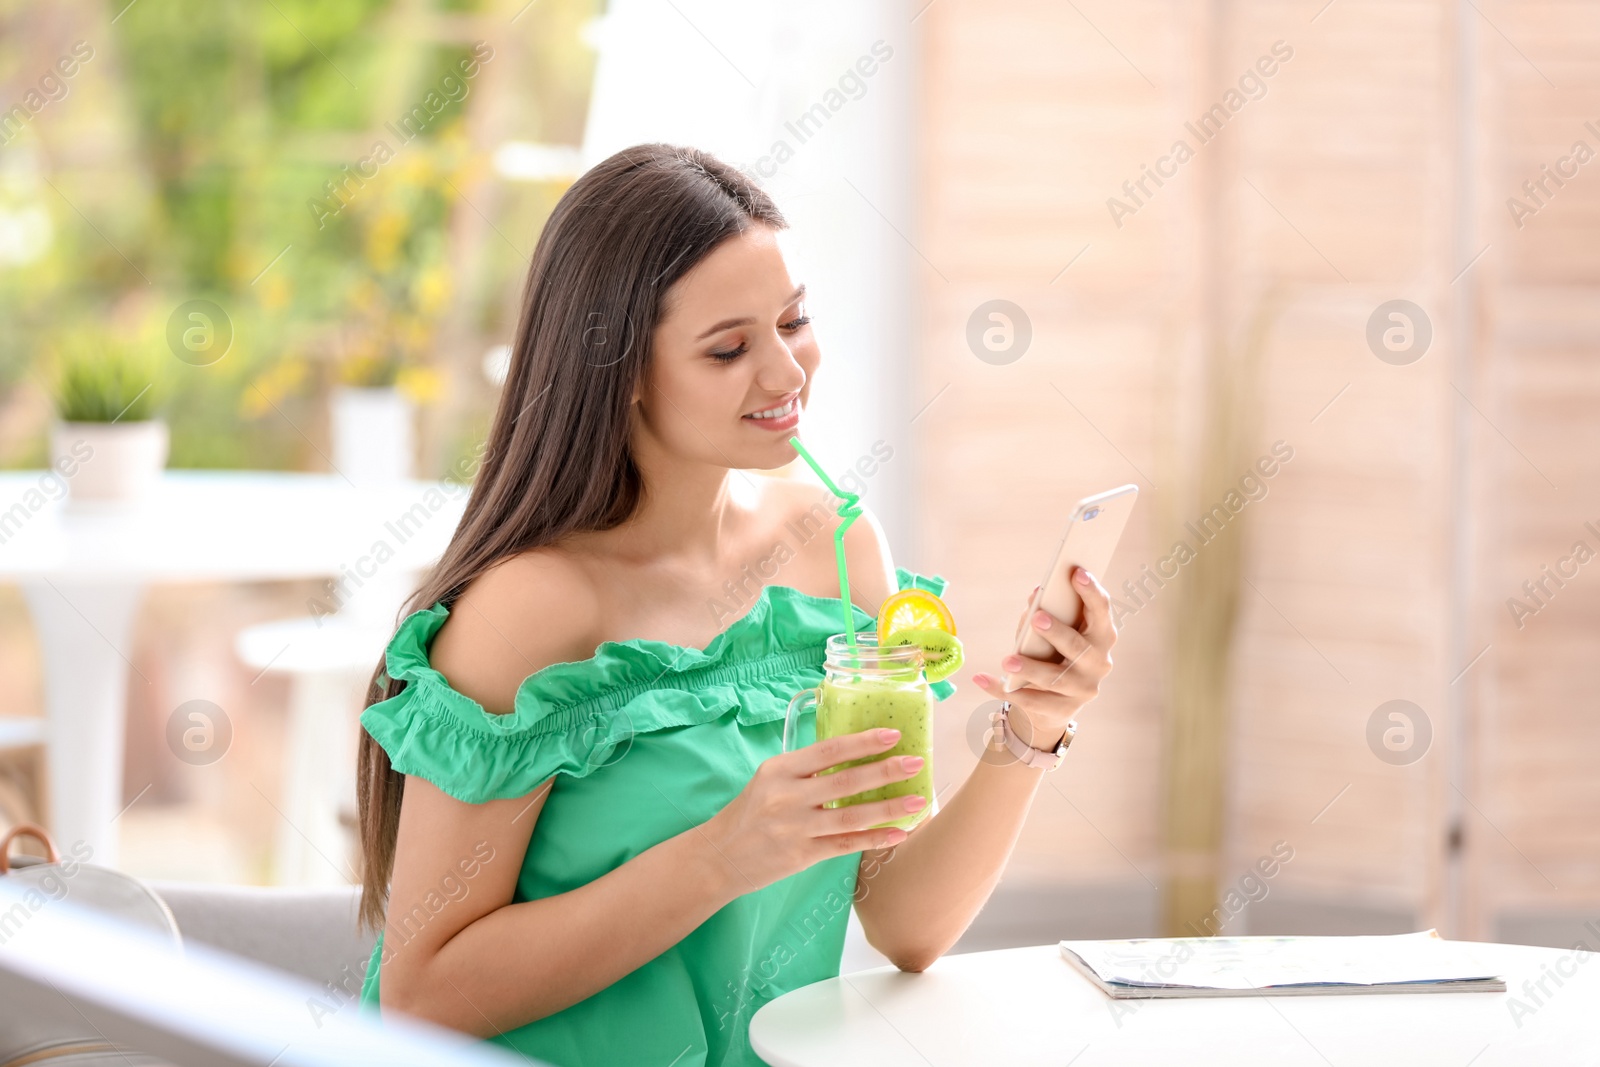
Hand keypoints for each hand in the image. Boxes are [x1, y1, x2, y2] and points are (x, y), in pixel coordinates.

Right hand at [701, 728, 924, 894]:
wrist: (719, 856)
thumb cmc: (749, 813)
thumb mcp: (769, 779)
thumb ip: (805, 769)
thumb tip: (853, 754)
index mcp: (780, 770)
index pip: (828, 750)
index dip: (863, 742)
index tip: (893, 734)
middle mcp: (787, 797)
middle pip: (845, 782)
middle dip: (885, 771)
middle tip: (916, 762)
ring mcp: (795, 828)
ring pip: (851, 817)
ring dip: (888, 808)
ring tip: (917, 800)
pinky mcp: (802, 856)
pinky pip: (845, 845)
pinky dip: (874, 839)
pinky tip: (898, 833)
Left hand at [973, 566, 1116, 749]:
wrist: (1055, 702)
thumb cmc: (1054, 652)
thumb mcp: (1053, 631)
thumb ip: (1044, 613)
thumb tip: (1035, 595)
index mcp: (1101, 636)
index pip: (1102, 611)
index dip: (1091, 592)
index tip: (1077, 572)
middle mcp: (1099, 663)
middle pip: (1080, 648)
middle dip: (1059, 632)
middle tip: (1038, 618)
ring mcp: (1083, 689)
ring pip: (1055, 678)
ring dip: (1030, 668)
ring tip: (1007, 661)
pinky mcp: (1063, 710)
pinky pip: (1031, 701)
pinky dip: (1003, 689)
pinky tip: (981, 678)